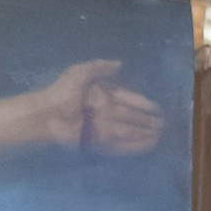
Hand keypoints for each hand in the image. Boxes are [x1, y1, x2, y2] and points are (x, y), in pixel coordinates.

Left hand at [30, 59, 163, 156]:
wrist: (48, 115)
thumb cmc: (62, 92)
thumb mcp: (80, 72)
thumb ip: (100, 67)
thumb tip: (120, 64)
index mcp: (103, 94)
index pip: (127, 98)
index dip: (142, 103)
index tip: (156, 108)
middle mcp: (105, 111)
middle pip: (131, 116)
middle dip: (147, 121)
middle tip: (162, 125)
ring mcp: (103, 128)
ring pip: (128, 131)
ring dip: (143, 134)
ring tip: (159, 136)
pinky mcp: (98, 142)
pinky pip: (119, 145)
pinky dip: (133, 146)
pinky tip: (146, 146)